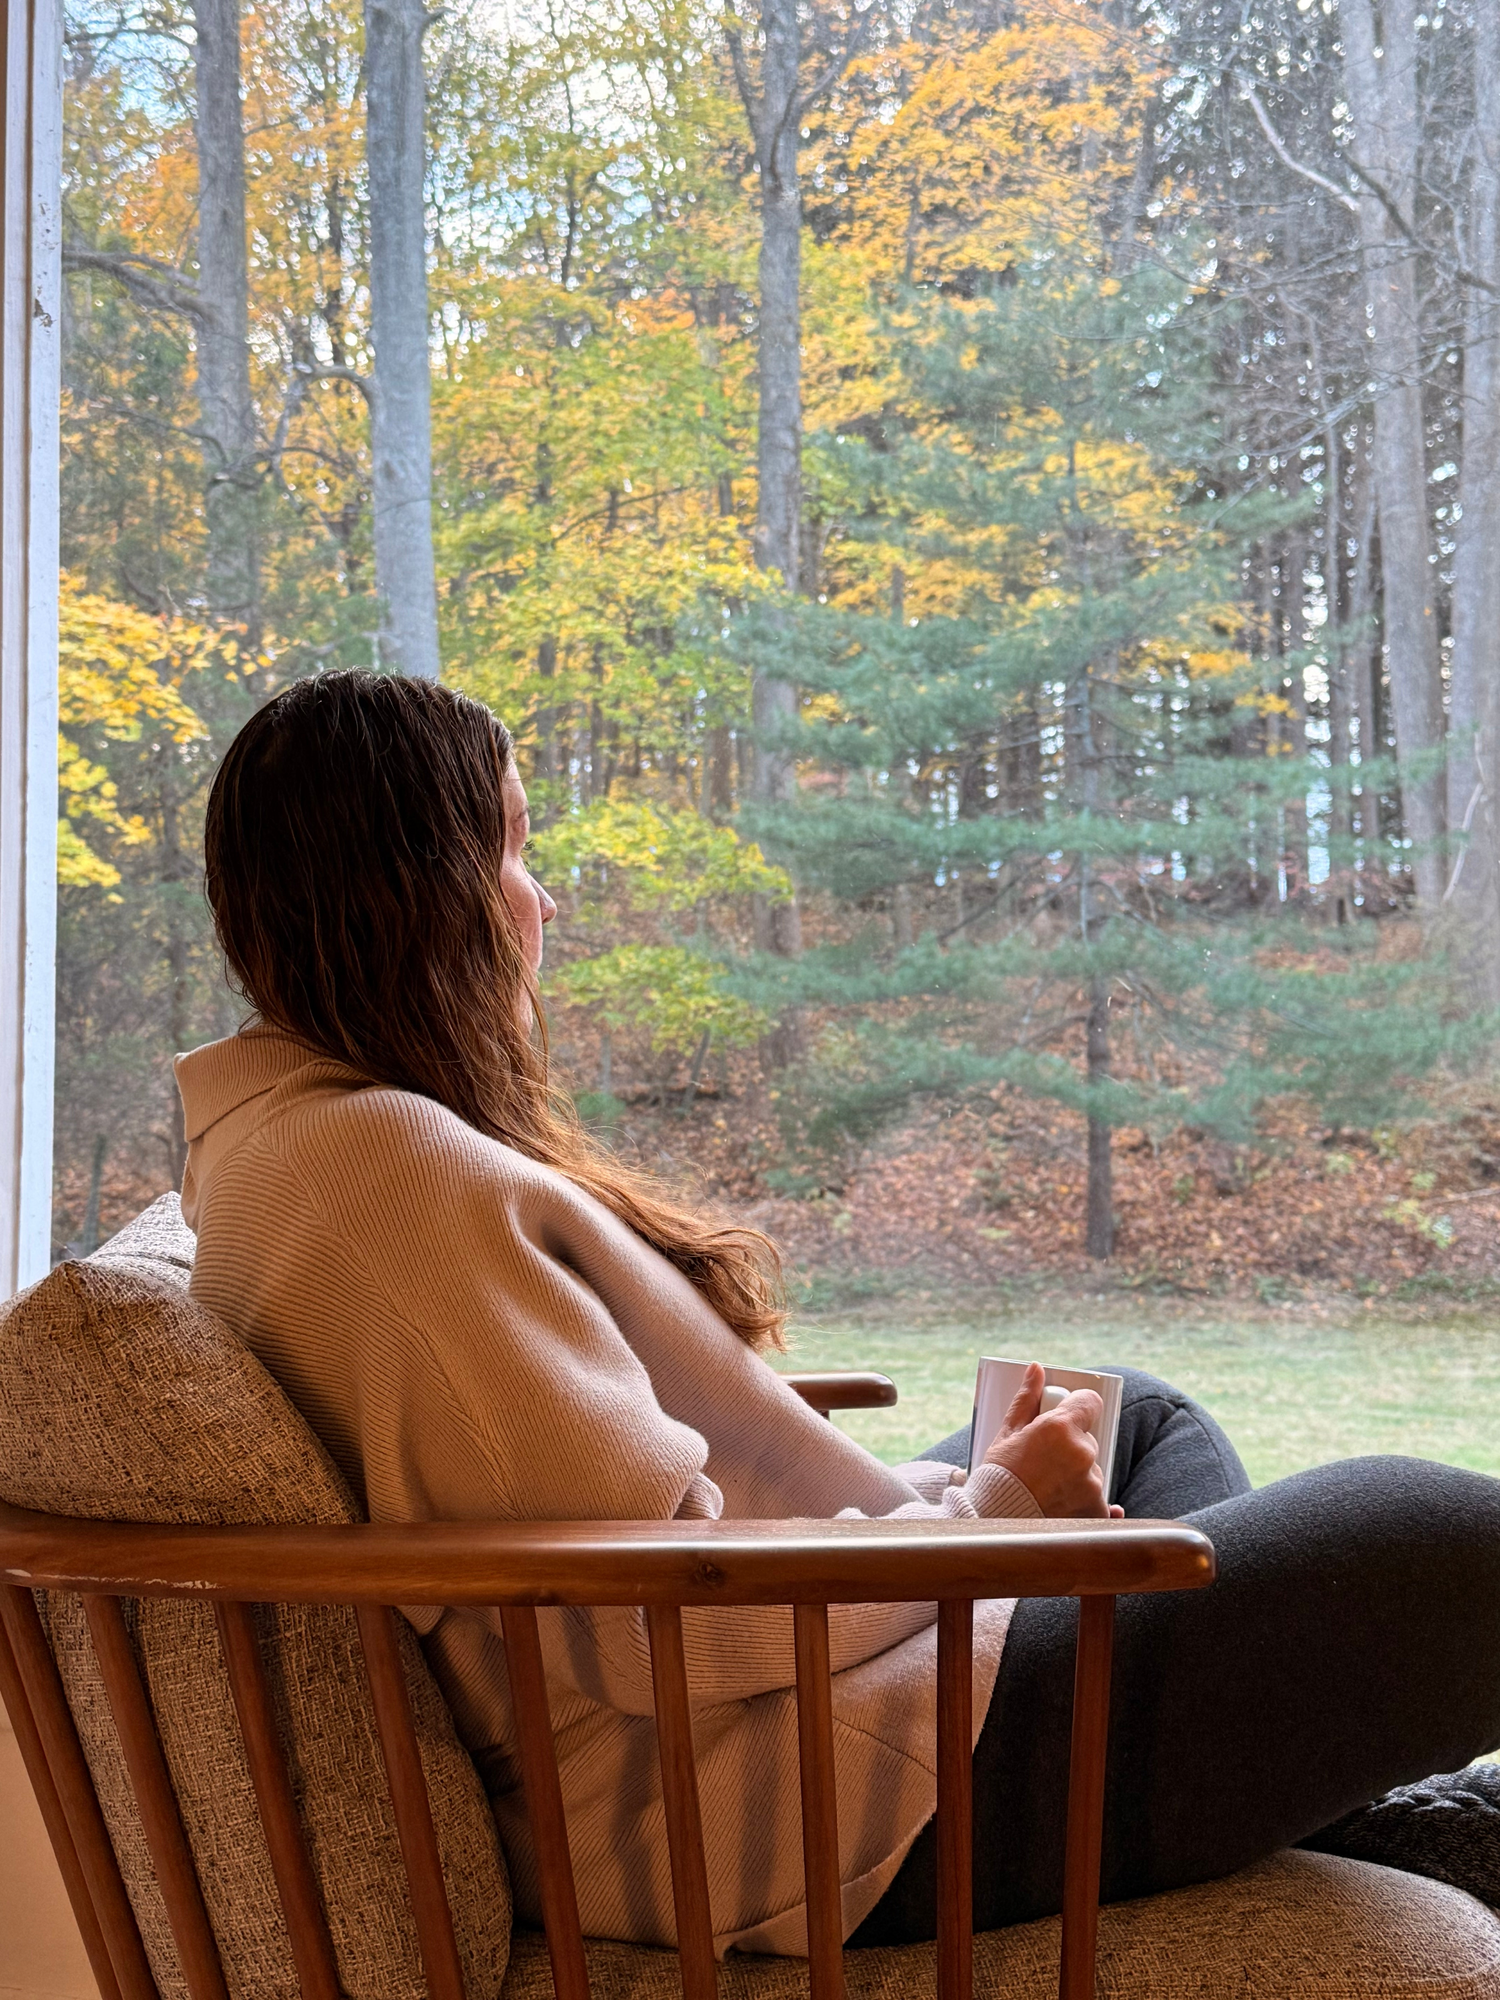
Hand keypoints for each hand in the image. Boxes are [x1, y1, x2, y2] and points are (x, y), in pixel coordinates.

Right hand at [983, 1362, 1122, 1518]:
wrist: (995, 1523)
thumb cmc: (999, 1476)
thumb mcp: (1007, 1434)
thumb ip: (1027, 1399)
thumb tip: (1036, 1370)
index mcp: (1060, 1428)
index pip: (1090, 1402)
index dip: (1079, 1408)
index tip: (1068, 1416)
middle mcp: (1081, 1453)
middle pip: (1088, 1440)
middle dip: (1071, 1448)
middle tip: (1045, 1462)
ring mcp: (1091, 1484)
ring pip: (1091, 1471)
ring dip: (1077, 1476)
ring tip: (1047, 1489)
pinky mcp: (1096, 1510)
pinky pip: (1101, 1502)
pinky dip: (1087, 1503)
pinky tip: (1066, 1506)